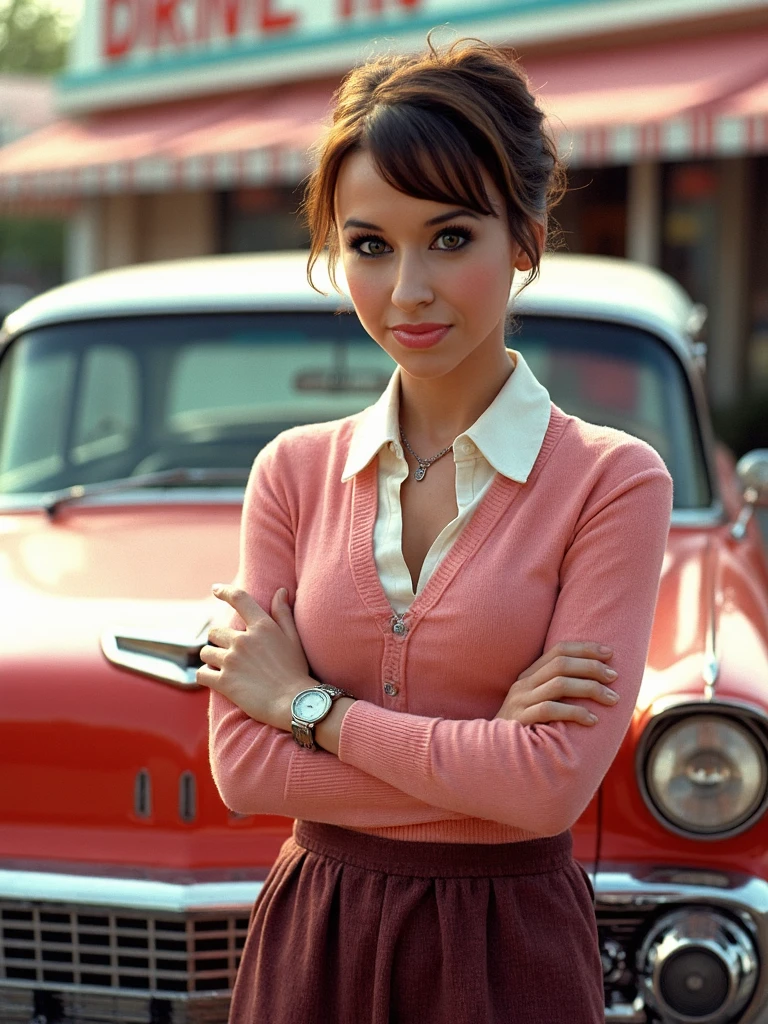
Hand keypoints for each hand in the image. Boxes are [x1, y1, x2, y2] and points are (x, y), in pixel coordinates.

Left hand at [197, 585, 310, 727]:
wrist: (295, 703)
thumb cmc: (297, 671)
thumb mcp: (293, 638)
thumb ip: (283, 613)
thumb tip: (280, 591)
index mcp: (262, 626)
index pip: (239, 599)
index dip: (225, 592)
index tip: (216, 590)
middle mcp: (243, 640)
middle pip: (215, 632)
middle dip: (220, 641)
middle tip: (231, 653)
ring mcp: (232, 661)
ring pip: (206, 652)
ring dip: (212, 659)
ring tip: (225, 668)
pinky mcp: (224, 682)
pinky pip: (201, 673)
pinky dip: (205, 675)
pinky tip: (215, 679)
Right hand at [496, 641, 618, 726]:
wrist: (495, 753)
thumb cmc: (526, 729)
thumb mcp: (538, 703)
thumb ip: (558, 691)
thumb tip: (597, 682)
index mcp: (529, 675)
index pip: (559, 650)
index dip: (585, 648)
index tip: (610, 653)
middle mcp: (524, 683)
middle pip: (561, 664)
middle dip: (592, 668)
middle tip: (614, 677)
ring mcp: (521, 701)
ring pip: (559, 684)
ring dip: (590, 689)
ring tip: (613, 699)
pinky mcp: (521, 720)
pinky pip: (550, 710)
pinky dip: (575, 712)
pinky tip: (592, 720)